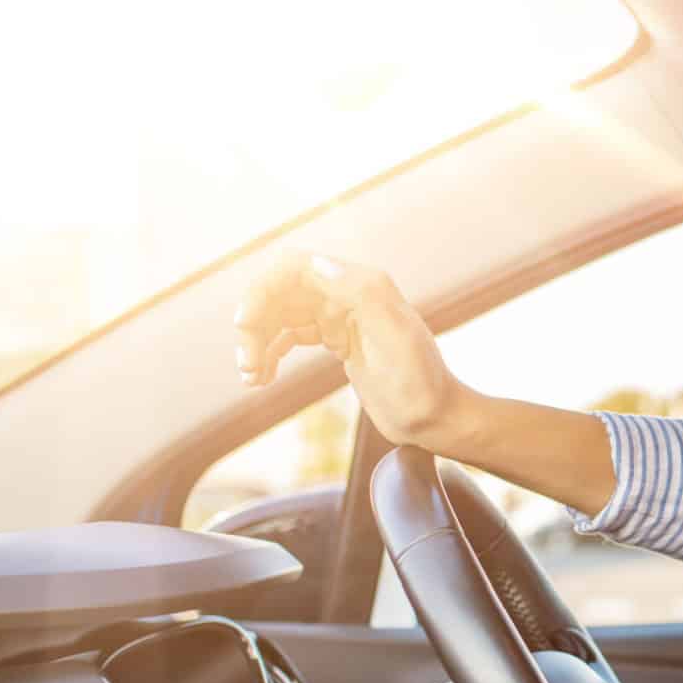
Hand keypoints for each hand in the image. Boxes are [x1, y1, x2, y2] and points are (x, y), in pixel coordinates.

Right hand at [233, 251, 463, 447]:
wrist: (437, 419)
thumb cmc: (421, 383)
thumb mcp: (396, 339)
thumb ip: (363, 296)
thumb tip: (318, 263)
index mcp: (362, 284)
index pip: (294, 268)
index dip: (263, 290)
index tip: (245, 323)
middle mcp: (349, 293)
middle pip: (280, 293)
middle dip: (255, 324)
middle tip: (246, 364)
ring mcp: (342, 317)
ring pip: (280, 315)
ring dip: (258, 341)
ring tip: (251, 377)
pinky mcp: (338, 340)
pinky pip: (290, 335)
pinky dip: (270, 353)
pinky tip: (261, 378)